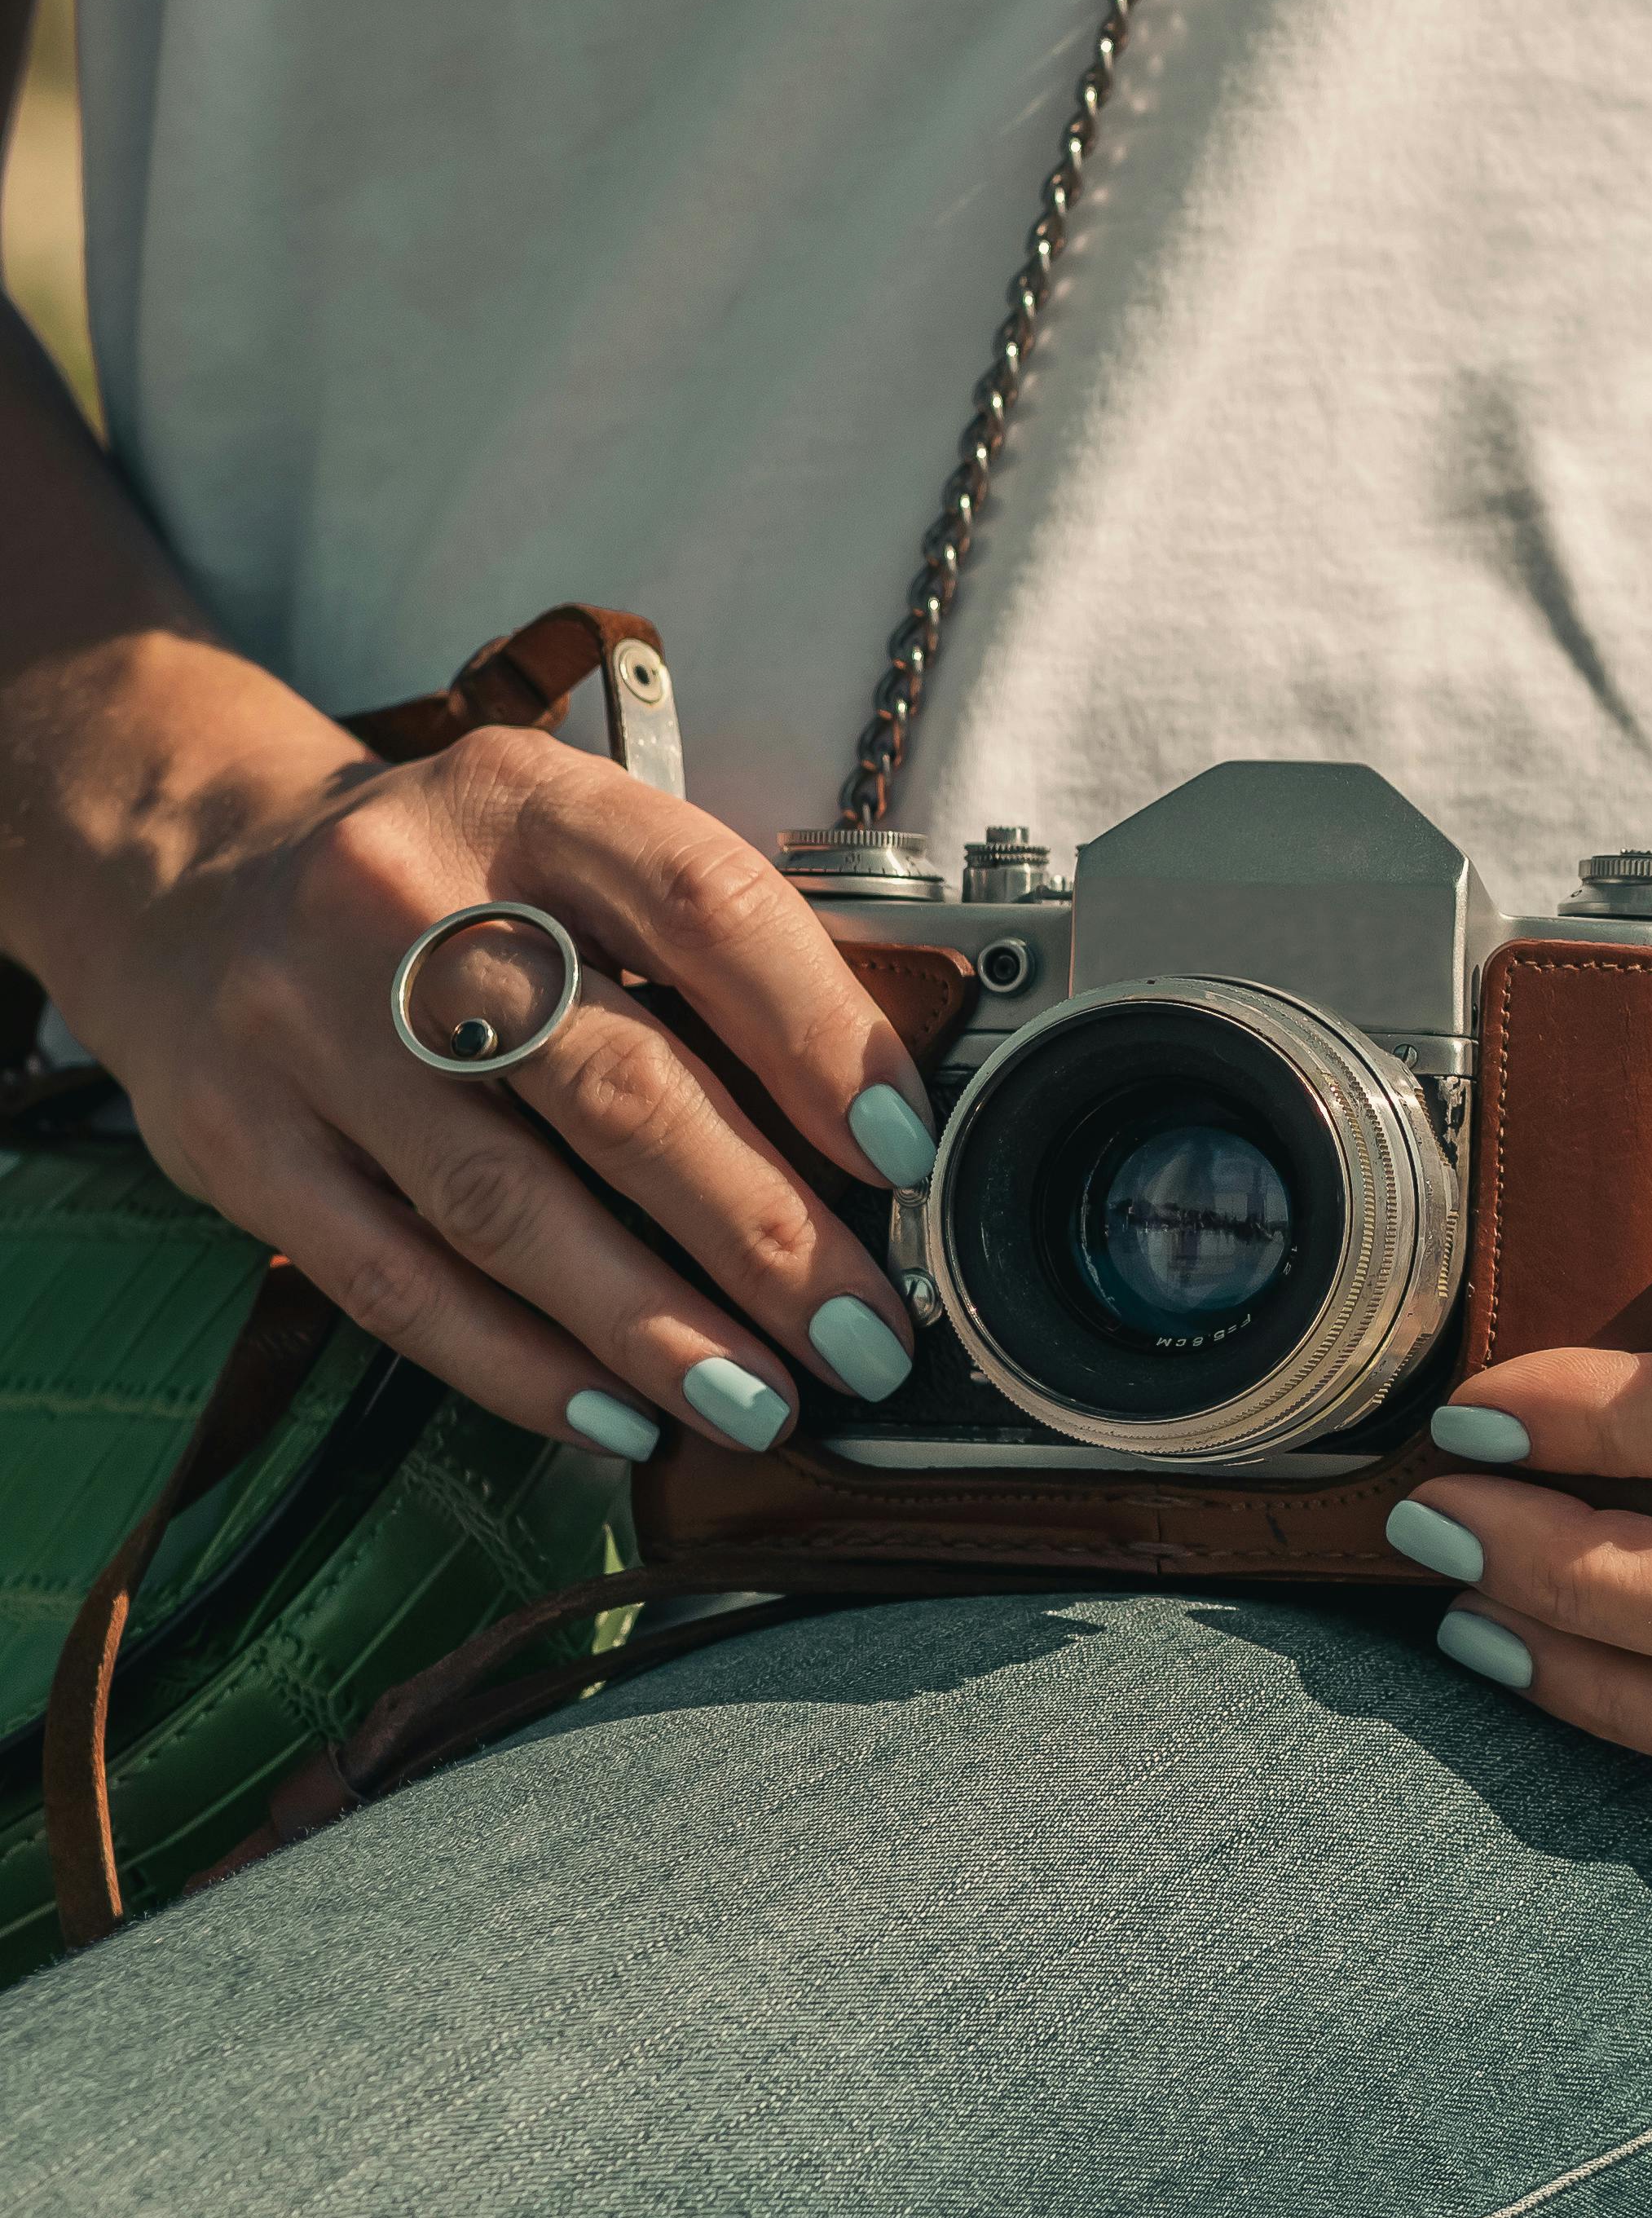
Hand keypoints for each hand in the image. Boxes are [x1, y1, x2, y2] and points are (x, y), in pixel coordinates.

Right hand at [33, 687, 940, 1461]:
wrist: (181, 867)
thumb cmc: (442, 877)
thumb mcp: (566, 841)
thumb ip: (700, 948)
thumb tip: (871, 1118)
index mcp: (524, 802)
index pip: (704, 911)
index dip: (819, 1037)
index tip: (905, 1151)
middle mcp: (403, 905)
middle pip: (615, 1086)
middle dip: (762, 1233)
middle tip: (863, 1331)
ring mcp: (305, 1031)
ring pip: (507, 1208)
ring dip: (654, 1328)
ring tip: (763, 1400)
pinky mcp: (238, 1144)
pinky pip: (394, 1282)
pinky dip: (518, 1364)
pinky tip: (617, 1415)